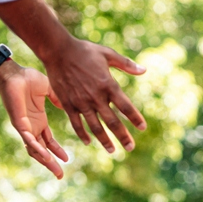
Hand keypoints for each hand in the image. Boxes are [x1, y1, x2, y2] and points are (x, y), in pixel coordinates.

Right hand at [0, 0, 146, 153]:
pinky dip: (82, 133)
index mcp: (108, 84)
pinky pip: (76, 123)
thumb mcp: (108, 54)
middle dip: (123, 136)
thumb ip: (126, 64)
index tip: (143, 128)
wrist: (58, 51)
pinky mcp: (67, 104)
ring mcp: (81, 102)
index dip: (135, 118)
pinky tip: (88, 142)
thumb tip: (144, 71)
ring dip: (104, 140)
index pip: (126, 106)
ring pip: (95, 126)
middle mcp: (96, 96)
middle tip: (131, 147)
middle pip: (112, 121)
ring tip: (112, 150)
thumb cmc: (85, 51)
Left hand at [0, 60, 69, 178]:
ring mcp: (24, 126)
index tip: (67, 159)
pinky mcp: (19, 123)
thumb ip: (58, 99)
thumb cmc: (27, 78)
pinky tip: (46, 157)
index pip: (48, 141)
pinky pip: (29, 140)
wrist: (13, 72)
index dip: (57, 151)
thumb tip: (69, 104)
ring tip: (56, 171)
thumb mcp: (49, 90)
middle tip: (60, 175)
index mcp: (38, 120)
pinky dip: (37, 149)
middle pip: (42, 150)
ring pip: (35, 149)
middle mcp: (31, 126)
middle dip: (51, 163)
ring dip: (45, 161)